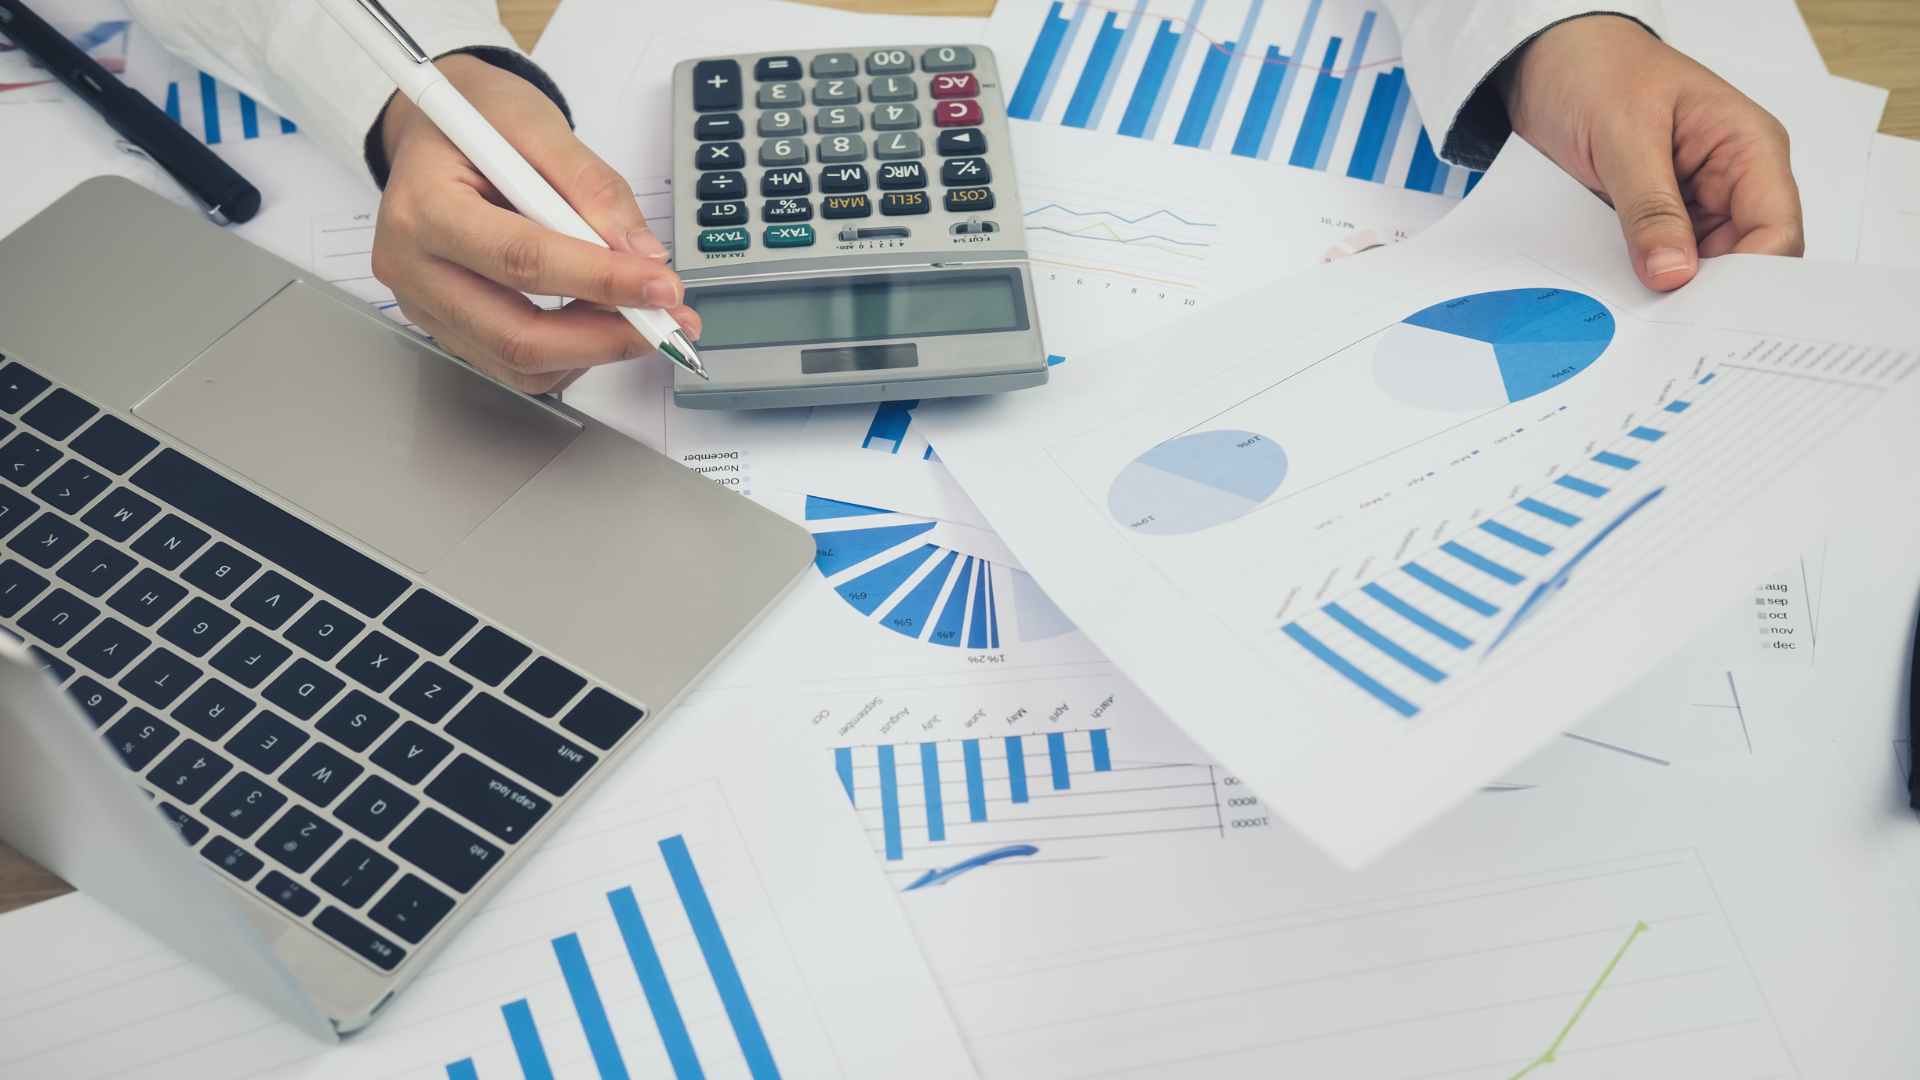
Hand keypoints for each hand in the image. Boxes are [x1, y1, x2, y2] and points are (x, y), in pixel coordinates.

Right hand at [374, 56, 697, 391]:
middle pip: (515, 334)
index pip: (521, 260)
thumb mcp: (536, 122)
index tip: (661, 286)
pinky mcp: (447, 328)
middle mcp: (411, 267)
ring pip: (519, 364)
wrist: (438, 128)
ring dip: (593, 350)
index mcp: (424, 207)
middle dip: (604, 337)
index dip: (600, 280)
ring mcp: (425, 306)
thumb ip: (591, 185)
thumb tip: (641, 253)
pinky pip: (515, 366)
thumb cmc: (479, 120)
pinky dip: (570, 353)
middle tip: (665, 322)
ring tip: (638, 314)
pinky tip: (598, 318)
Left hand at [1501, 16, 1803, 291]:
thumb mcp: (1624, 135)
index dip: (1750, 277)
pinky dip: (1642, 280)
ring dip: (1671, 292)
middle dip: (1708, 294)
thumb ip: (1649, 207)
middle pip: (1743, 261)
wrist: (1547, 61)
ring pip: (1700, 270)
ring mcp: (1693, 203)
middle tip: (1666, 327)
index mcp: (1749, 148)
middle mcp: (1732, 181)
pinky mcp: (1655, 219)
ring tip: (1637, 316)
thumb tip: (1674, 274)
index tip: (1706, 311)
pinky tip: (1620, 297)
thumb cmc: (1597, 72)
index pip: (1776, 229)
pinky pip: (1659, 262)